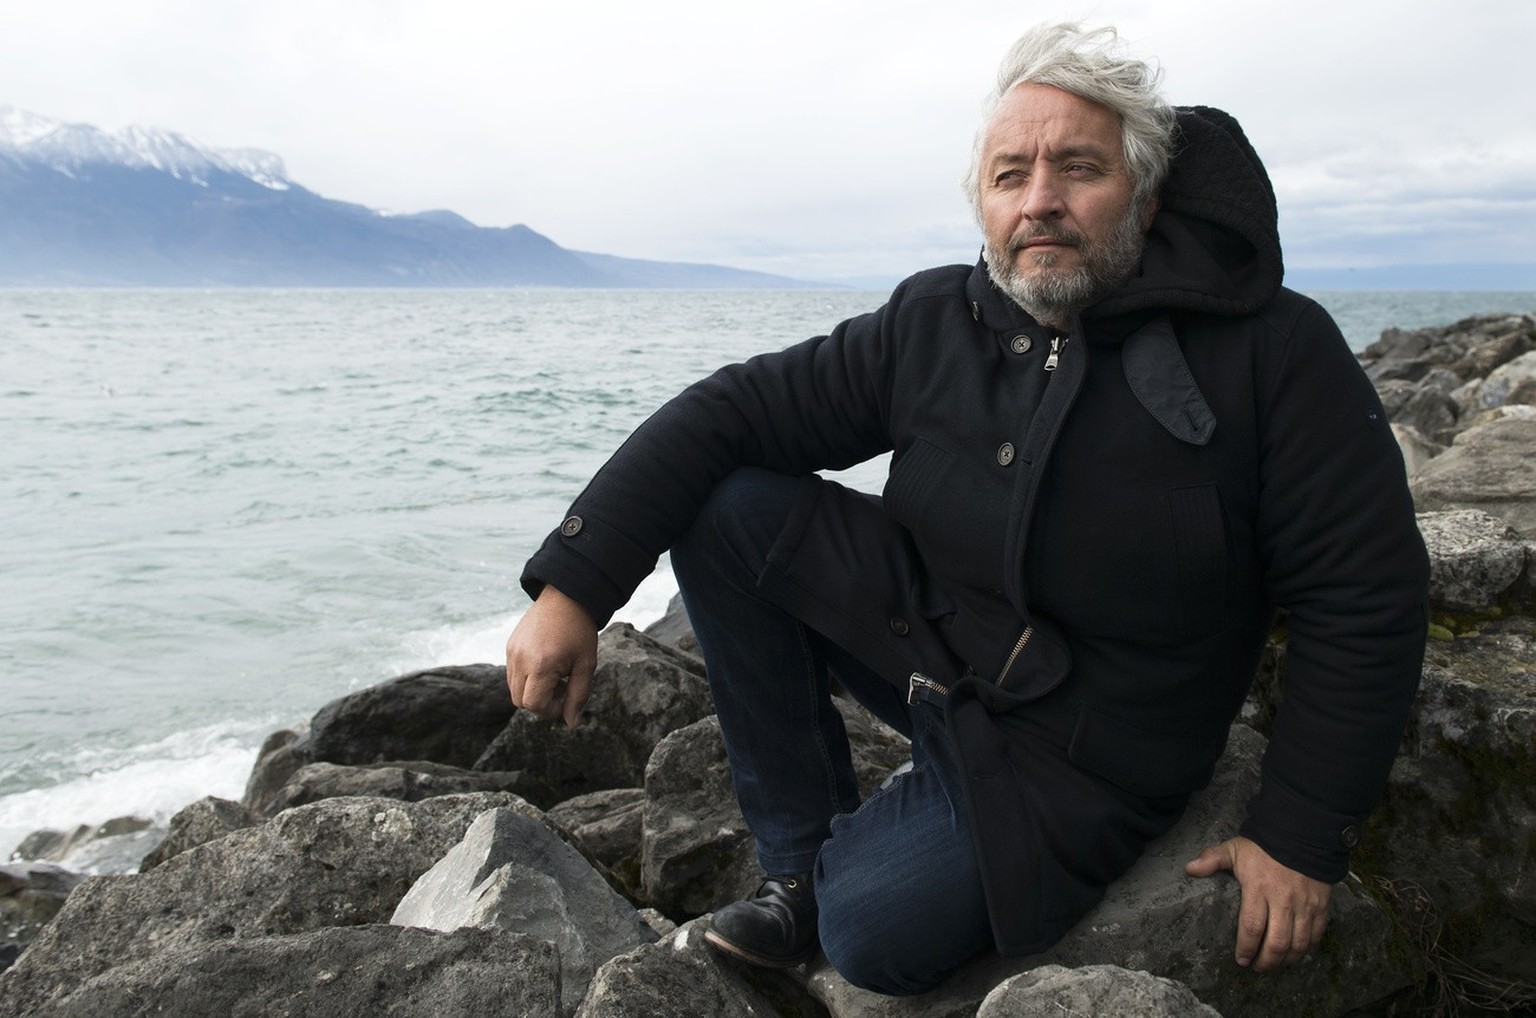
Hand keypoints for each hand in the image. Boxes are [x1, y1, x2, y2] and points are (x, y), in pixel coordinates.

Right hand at [504, 585, 597, 727]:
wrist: (566, 596)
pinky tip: (544, 664)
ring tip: (553, 675)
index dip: (550, 709)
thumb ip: (578, 696)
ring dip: (532, 690)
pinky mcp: (509, 646)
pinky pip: (512, 673)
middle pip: (519, 701)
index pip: (534, 705)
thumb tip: (571, 723)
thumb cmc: (580, 631)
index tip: (566, 695)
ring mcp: (512, 652)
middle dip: (540, 702)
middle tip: (561, 686)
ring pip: (513, 689)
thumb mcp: (586, 665)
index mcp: (541, 665)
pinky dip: (526, 677)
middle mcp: (521, 660)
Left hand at [1185, 835, 1330, 971]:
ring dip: (1286, 959)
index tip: (1241, 959)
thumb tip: (1189, 869)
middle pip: (1277, 943)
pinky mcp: (1321, 905)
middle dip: (1266, 961)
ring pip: (1298, 943)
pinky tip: (1296, 950)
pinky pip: (1316, 934)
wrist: (1302, 833)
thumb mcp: (1235, 848)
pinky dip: (1306, 947)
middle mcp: (1283, 900)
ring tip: (1275, 963)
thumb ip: (1212, 859)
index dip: (1246, 948)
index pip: (1251, 927)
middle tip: (1257, 967)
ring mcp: (1305, 904)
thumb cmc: (1264, 844)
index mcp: (1258, 888)